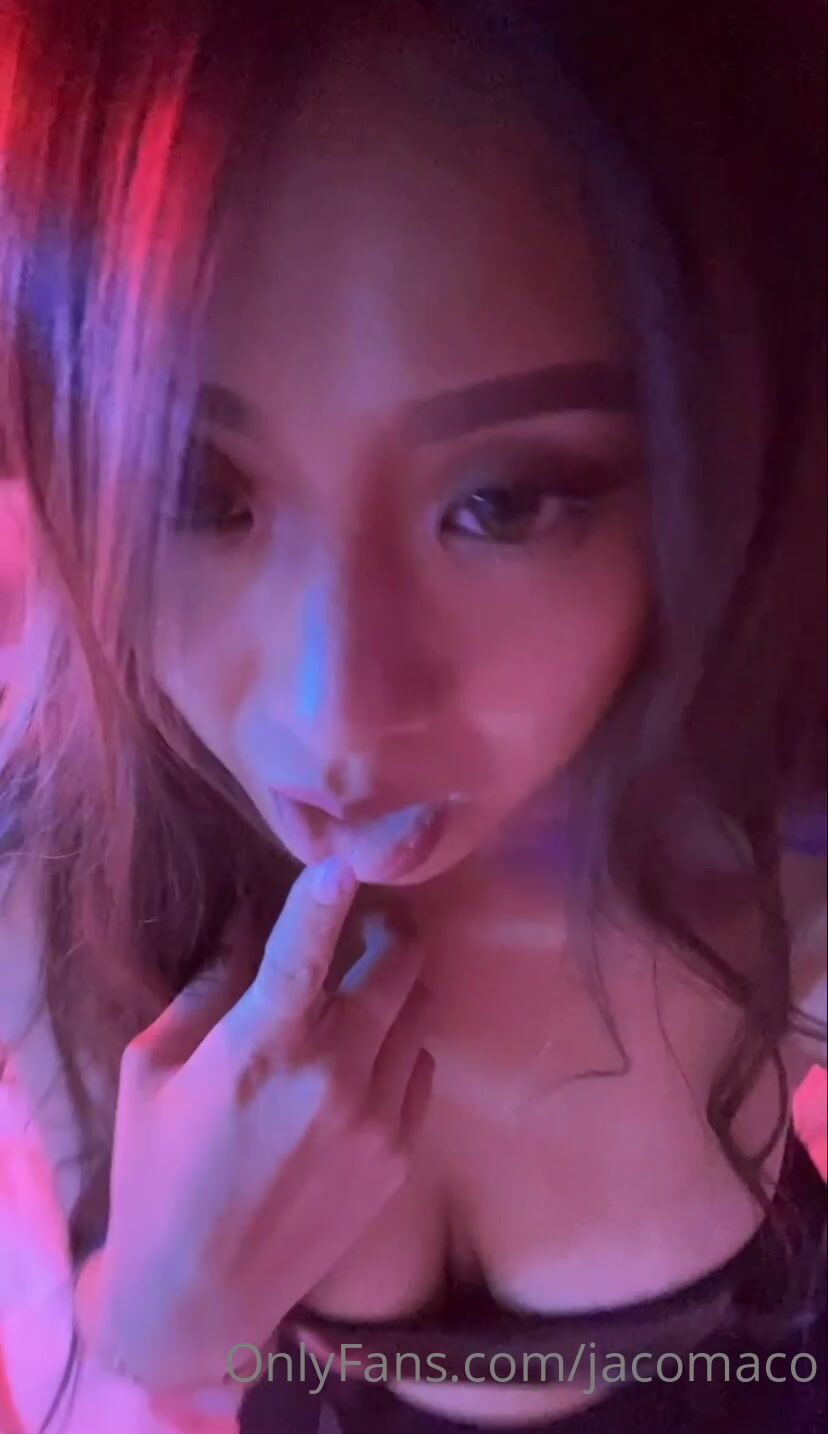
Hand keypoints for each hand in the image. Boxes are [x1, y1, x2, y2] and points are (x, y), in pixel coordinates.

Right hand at [91, 857, 433, 1389]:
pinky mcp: (399, 1156)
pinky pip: (422, 1069)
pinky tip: (367, 1057)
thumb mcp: (150, 1070)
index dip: (330, 890)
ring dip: (399, 985)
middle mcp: (331, 1074)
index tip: (348, 856)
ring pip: (419, 1011)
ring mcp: (375, 1118)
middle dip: (388, 929)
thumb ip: (206, 991)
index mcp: (260, 1046)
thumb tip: (247, 930)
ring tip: (366, 987)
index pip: (306, 944)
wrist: (199, 1291)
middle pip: (398, 964)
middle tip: (369, 923)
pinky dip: (402, 1046)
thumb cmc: (158, 1171)